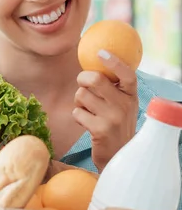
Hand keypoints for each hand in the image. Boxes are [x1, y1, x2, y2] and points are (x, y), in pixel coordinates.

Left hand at [73, 51, 138, 172]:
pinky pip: (77, 112)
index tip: (101, 53)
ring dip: (78, 100)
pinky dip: (77, 115)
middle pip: (96, 79)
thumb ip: (114, 90)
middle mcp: (124, 105)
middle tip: (82, 83)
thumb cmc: (116, 126)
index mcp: (131, 96)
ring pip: (82, 95)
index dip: (114, 61)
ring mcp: (112, 118)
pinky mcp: (99, 129)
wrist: (118, 156)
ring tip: (86, 109)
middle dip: (82, 79)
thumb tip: (94, 67)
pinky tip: (86, 123)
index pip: (127, 74)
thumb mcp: (123, 107)